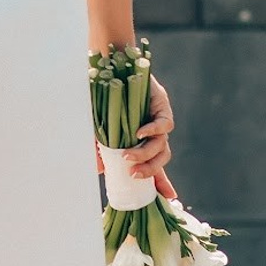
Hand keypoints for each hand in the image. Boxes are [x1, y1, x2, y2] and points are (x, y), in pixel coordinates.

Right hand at [95, 71, 178, 200]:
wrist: (110, 66)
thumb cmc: (103, 97)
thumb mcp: (98, 127)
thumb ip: (100, 147)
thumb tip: (99, 170)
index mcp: (142, 141)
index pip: (155, 165)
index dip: (162, 182)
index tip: (168, 198)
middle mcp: (153, 133)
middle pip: (162, 159)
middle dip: (150, 171)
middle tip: (133, 174)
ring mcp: (158, 120)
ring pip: (162, 145)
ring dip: (146, 154)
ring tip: (128, 156)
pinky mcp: (162, 106)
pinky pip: (164, 124)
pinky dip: (153, 131)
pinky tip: (139, 133)